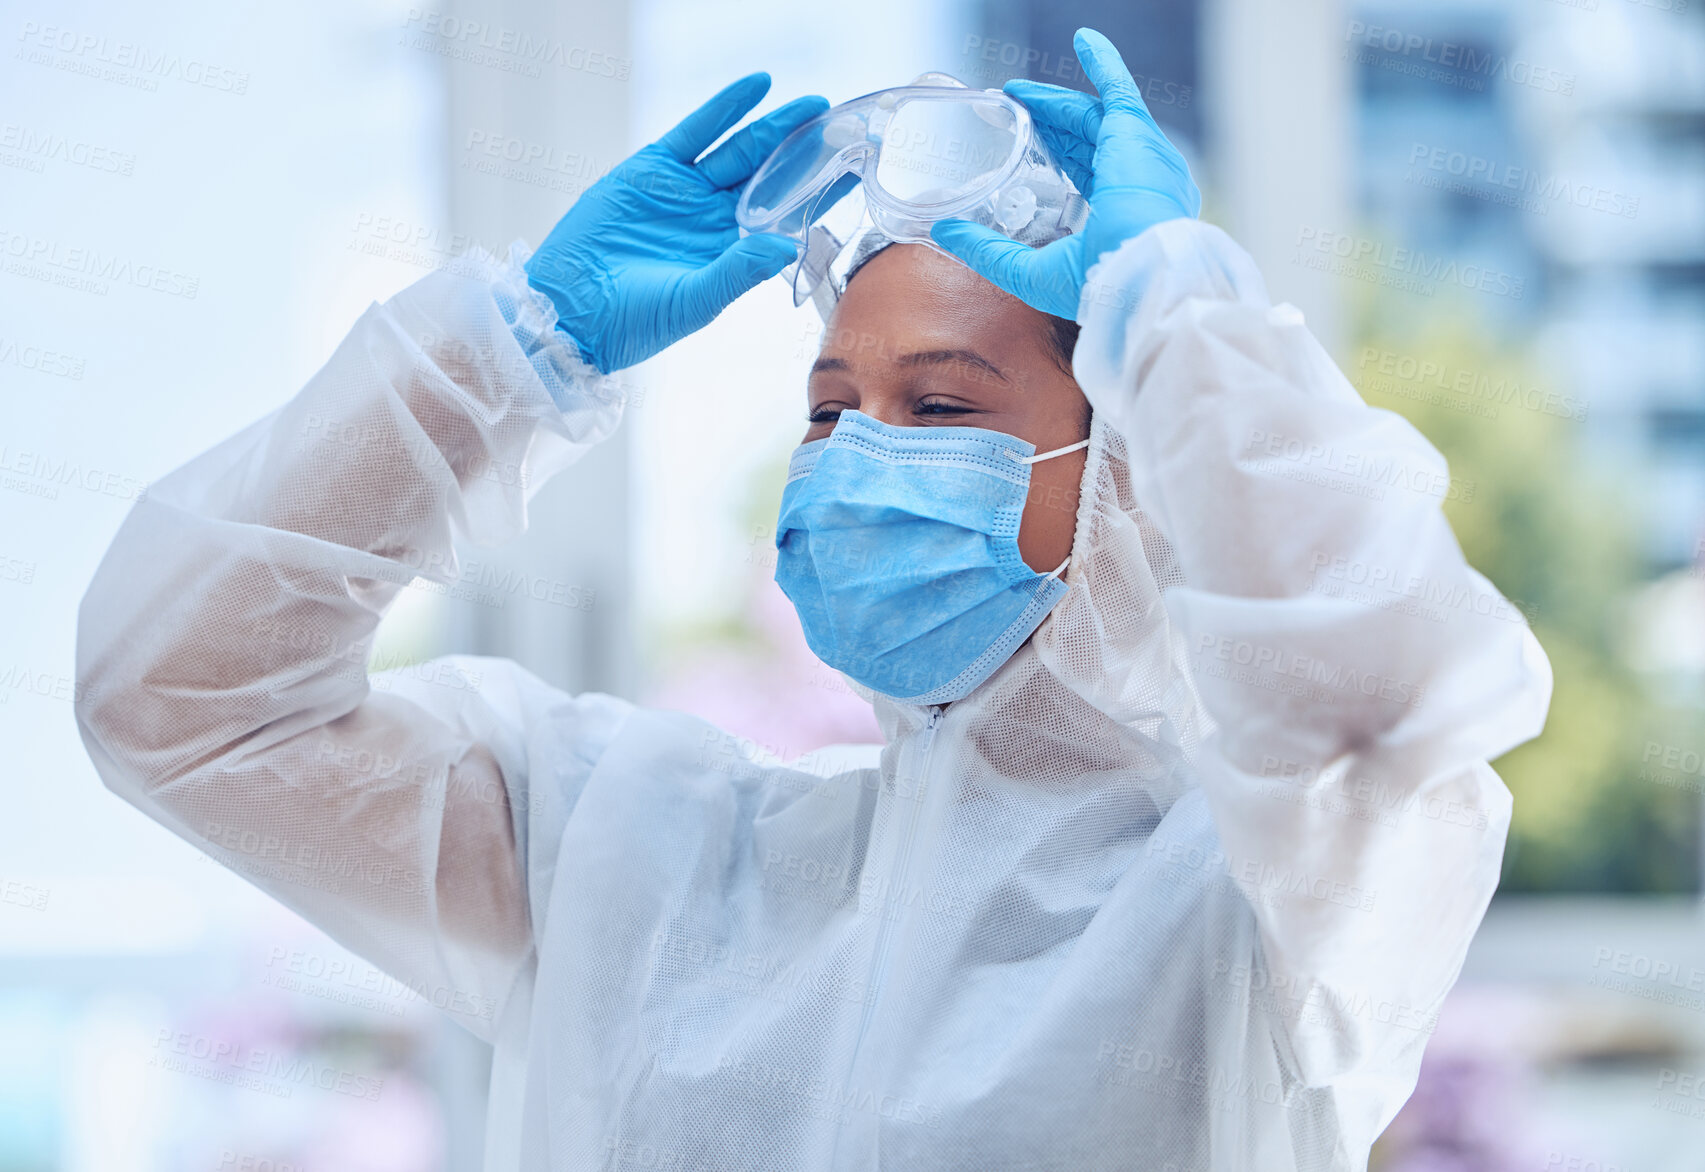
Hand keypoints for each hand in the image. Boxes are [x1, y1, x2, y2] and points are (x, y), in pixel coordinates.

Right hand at [525, 74, 827, 373]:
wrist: (568, 311)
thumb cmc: (632, 322)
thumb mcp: (694, 301)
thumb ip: (739, 270)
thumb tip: (787, 244)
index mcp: (730, 254)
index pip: (785, 218)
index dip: (818, 194)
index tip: (854, 172)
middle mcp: (712, 219)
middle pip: (769, 178)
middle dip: (804, 153)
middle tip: (842, 127)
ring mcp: (684, 192)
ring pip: (740, 151)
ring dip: (775, 128)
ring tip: (813, 105)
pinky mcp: (652, 171)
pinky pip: (696, 133)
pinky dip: (725, 108)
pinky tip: (757, 85)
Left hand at [929, 28, 1199, 319]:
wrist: (1137, 275)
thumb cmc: (1097, 285)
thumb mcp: (1028, 271)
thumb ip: (986, 251)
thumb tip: (942, 232)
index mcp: (1116, 219)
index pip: (1082, 179)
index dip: (1052, 159)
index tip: (1021, 147)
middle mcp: (1133, 186)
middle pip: (1082, 143)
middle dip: (1047, 125)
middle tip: (1011, 111)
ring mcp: (1137, 157)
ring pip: (1090, 119)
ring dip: (1055, 103)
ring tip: (1019, 92)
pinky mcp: (1136, 134)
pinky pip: (1119, 90)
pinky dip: (1104, 63)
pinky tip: (1084, 40)